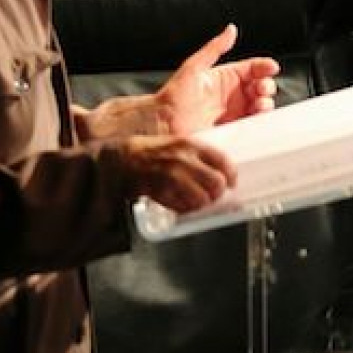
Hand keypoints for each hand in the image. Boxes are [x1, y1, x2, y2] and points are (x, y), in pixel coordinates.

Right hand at [113, 134, 237, 212]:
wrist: (121, 159)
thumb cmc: (151, 152)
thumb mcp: (177, 143)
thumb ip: (197, 155)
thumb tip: (220, 171)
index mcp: (190, 145)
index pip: (222, 161)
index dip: (231, 175)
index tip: (231, 183)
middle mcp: (183, 160)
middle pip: (216, 183)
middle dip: (217, 193)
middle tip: (212, 195)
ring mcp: (171, 177)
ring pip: (201, 199)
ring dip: (200, 204)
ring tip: (194, 202)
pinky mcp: (160, 192)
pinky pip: (181, 208)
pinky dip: (183, 209)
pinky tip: (179, 204)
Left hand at [155, 24, 279, 136]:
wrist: (163, 124)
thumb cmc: (174, 96)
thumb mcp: (194, 67)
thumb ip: (214, 48)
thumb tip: (231, 29)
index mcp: (224, 77)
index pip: (251, 68)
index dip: (264, 67)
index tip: (271, 68)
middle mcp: (231, 94)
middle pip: (259, 86)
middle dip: (266, 86)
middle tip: (263, 88)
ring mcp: (233, 112)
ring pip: (259, 104)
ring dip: (265, 102)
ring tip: (260, 103)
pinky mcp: (232, 129)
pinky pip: (252, 123)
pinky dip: (260, 119)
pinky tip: (258, 115)